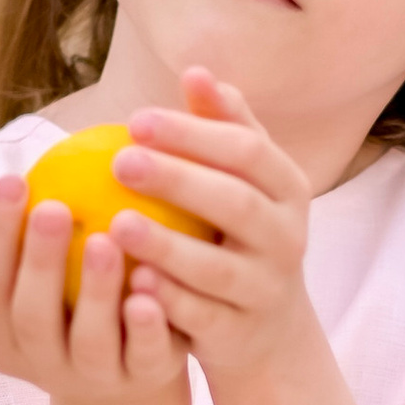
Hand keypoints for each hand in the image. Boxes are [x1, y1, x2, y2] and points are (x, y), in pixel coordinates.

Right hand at [0, 169, 188, 404]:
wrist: (130, 373)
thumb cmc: (72, 303)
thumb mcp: (40, 276)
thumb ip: (19, 238)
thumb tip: (8, 185)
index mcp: (4, 340)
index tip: (13, 181)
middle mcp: (43, 366)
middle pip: (31, 318)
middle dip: (38, 263)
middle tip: (53, 208)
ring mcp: (95, 379)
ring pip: (90, 341)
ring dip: (95, 290)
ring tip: (104, 240)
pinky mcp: (144, 380)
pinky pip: (144, 354)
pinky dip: (146, 323)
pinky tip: (150, 283)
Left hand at [98, 69, 316, 385]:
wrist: (267, 330)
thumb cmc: (240, 235)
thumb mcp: (244, 182)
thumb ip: (225, 128)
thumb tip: (195, 71)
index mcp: (288, 189)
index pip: (246, 151)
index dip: (192, 134)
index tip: (135, 120)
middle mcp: (287, 238)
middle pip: (236, 204)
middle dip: (179, 180)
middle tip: (120, 161)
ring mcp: (266, 289)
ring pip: (218, 267)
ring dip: (167, 245)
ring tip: (116, 224)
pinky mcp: (240, 333)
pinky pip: (202, 318)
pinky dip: (168, 302)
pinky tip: (130, 283)